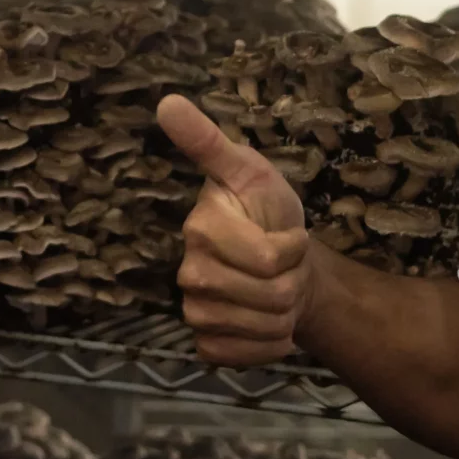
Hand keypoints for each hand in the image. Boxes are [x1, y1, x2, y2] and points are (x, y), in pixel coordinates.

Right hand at [158, 94, 316, 366]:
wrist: (288, 266)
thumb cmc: (270, 213)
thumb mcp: (251, 170)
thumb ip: (209, 141)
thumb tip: (166, 101)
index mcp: (201, 227)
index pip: (265, 258)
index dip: (292, 250)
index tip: (290, 236)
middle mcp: (188, 271)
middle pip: (267, 296)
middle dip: (292, 283)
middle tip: (287, 267)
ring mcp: (194, 310)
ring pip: (257, 327)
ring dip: (285, 315)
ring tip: (281, 294)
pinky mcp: (205, 343)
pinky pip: (239, 356)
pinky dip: (267, 346)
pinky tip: (269, 325)